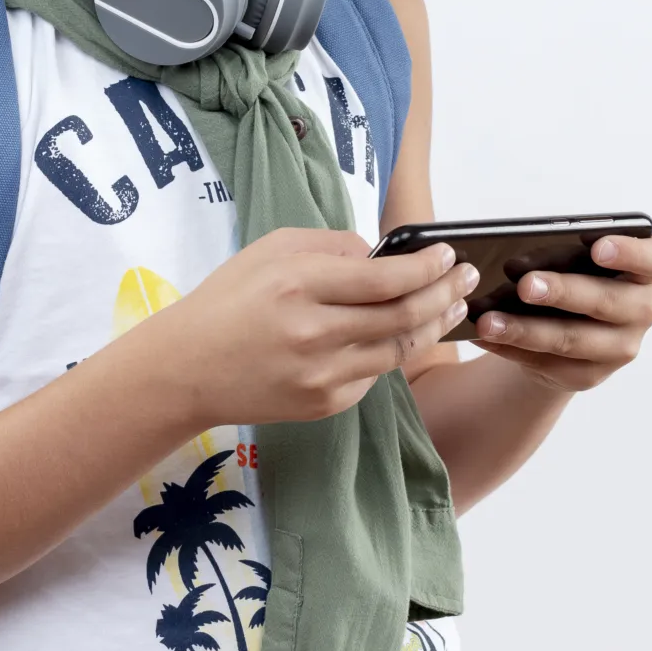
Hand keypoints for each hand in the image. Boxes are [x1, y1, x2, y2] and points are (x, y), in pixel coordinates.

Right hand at [146, 227, 481, 426]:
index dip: (426, 267)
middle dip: (444, 294)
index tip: (447, 255)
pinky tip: (404, 336)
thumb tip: (382, 254)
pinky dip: (391, 354)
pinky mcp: (322, 404)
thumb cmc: (229, 299)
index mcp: (299, 283)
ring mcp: (319, 375)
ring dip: (433, 327)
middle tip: (465, 278)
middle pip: (402, 315)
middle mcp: (313, 332)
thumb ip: (332, 245)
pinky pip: (372, 377)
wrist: (186, 368)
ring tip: (453, 307)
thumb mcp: (271, 249)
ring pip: (397, 350)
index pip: (385, 278)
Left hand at [471, 231, 651, 393]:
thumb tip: (515, 254)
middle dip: (563, 292)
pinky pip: (549, 363)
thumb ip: (560, 250)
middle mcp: (642, 309)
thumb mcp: (573, 257)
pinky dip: (511, 349)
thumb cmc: (573, 274)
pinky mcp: (590, 375)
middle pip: (608, 301)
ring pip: (573, 340)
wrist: (568, 327)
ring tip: (488, 320)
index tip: (598, 247)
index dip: (632, 253)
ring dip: (526, 330)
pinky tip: (484, 336)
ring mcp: (620, 347)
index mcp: (646, 270)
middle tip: (525, 285)